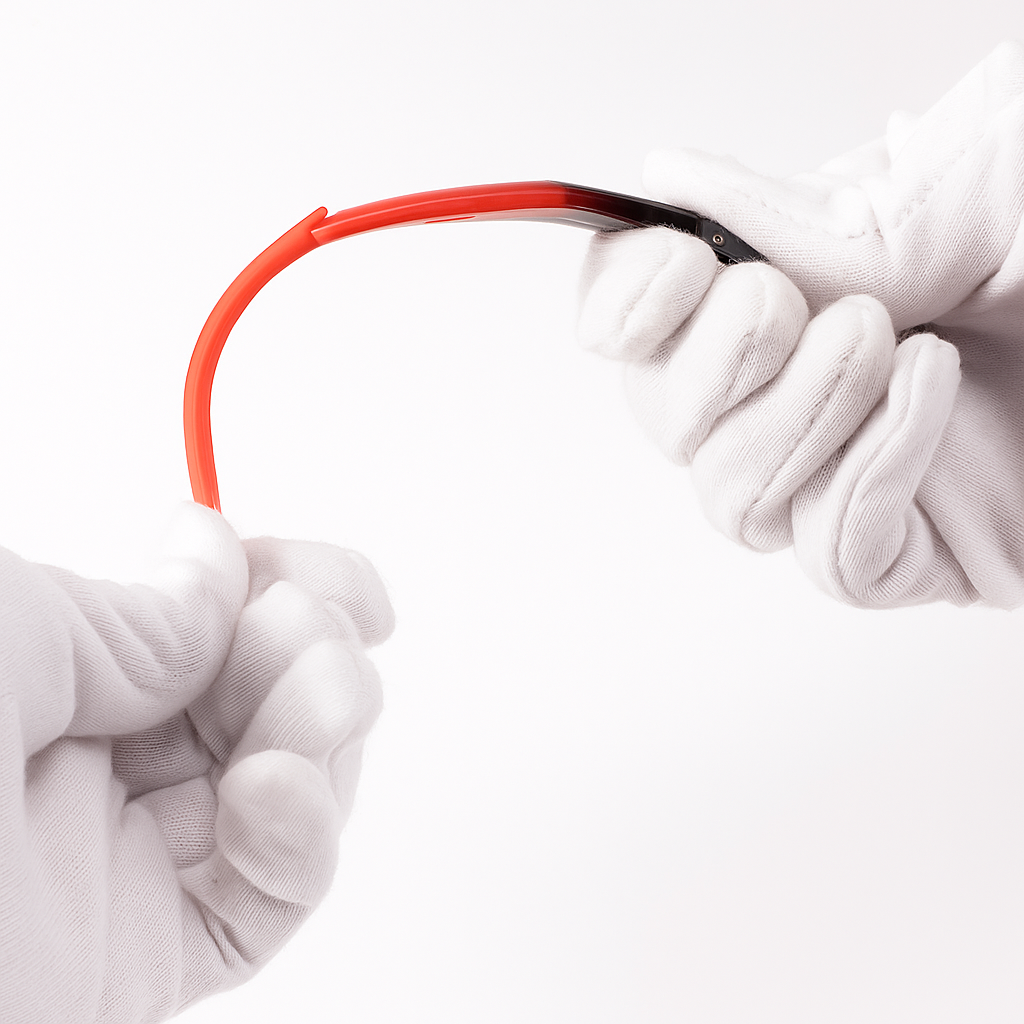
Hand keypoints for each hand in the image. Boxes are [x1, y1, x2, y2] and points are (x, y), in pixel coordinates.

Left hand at [0, 503, 392, 1021]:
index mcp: (43, 674)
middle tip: (305, 632)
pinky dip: (305, 839)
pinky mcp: (149, 959)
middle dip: (316, 647)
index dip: (284, 583)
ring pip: (290, 780)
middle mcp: (89, 760)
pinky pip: (272, 893)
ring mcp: (124, 860)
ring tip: (312, 706)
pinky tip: (274, 801)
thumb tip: (218, 563)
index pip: (198, 616)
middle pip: (262, 692)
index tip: (337, 580)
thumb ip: (122, 610)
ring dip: (328, 731)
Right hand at [578, 41, 1023, 607]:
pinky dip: (859, 482)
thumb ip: (821, 214)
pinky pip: (834, 558)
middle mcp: (808, 384)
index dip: (624, 299)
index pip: (646, 311)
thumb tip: (669, 182)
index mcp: (806, 281)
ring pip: (730, 499)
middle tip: (775, 304)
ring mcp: (859, 473)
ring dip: (782, 424)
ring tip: (875, 341)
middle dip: (703, 367)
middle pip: (665, 417)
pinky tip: (925, 394)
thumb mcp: (975, 185)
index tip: (675, 267)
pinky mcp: (922, 553)